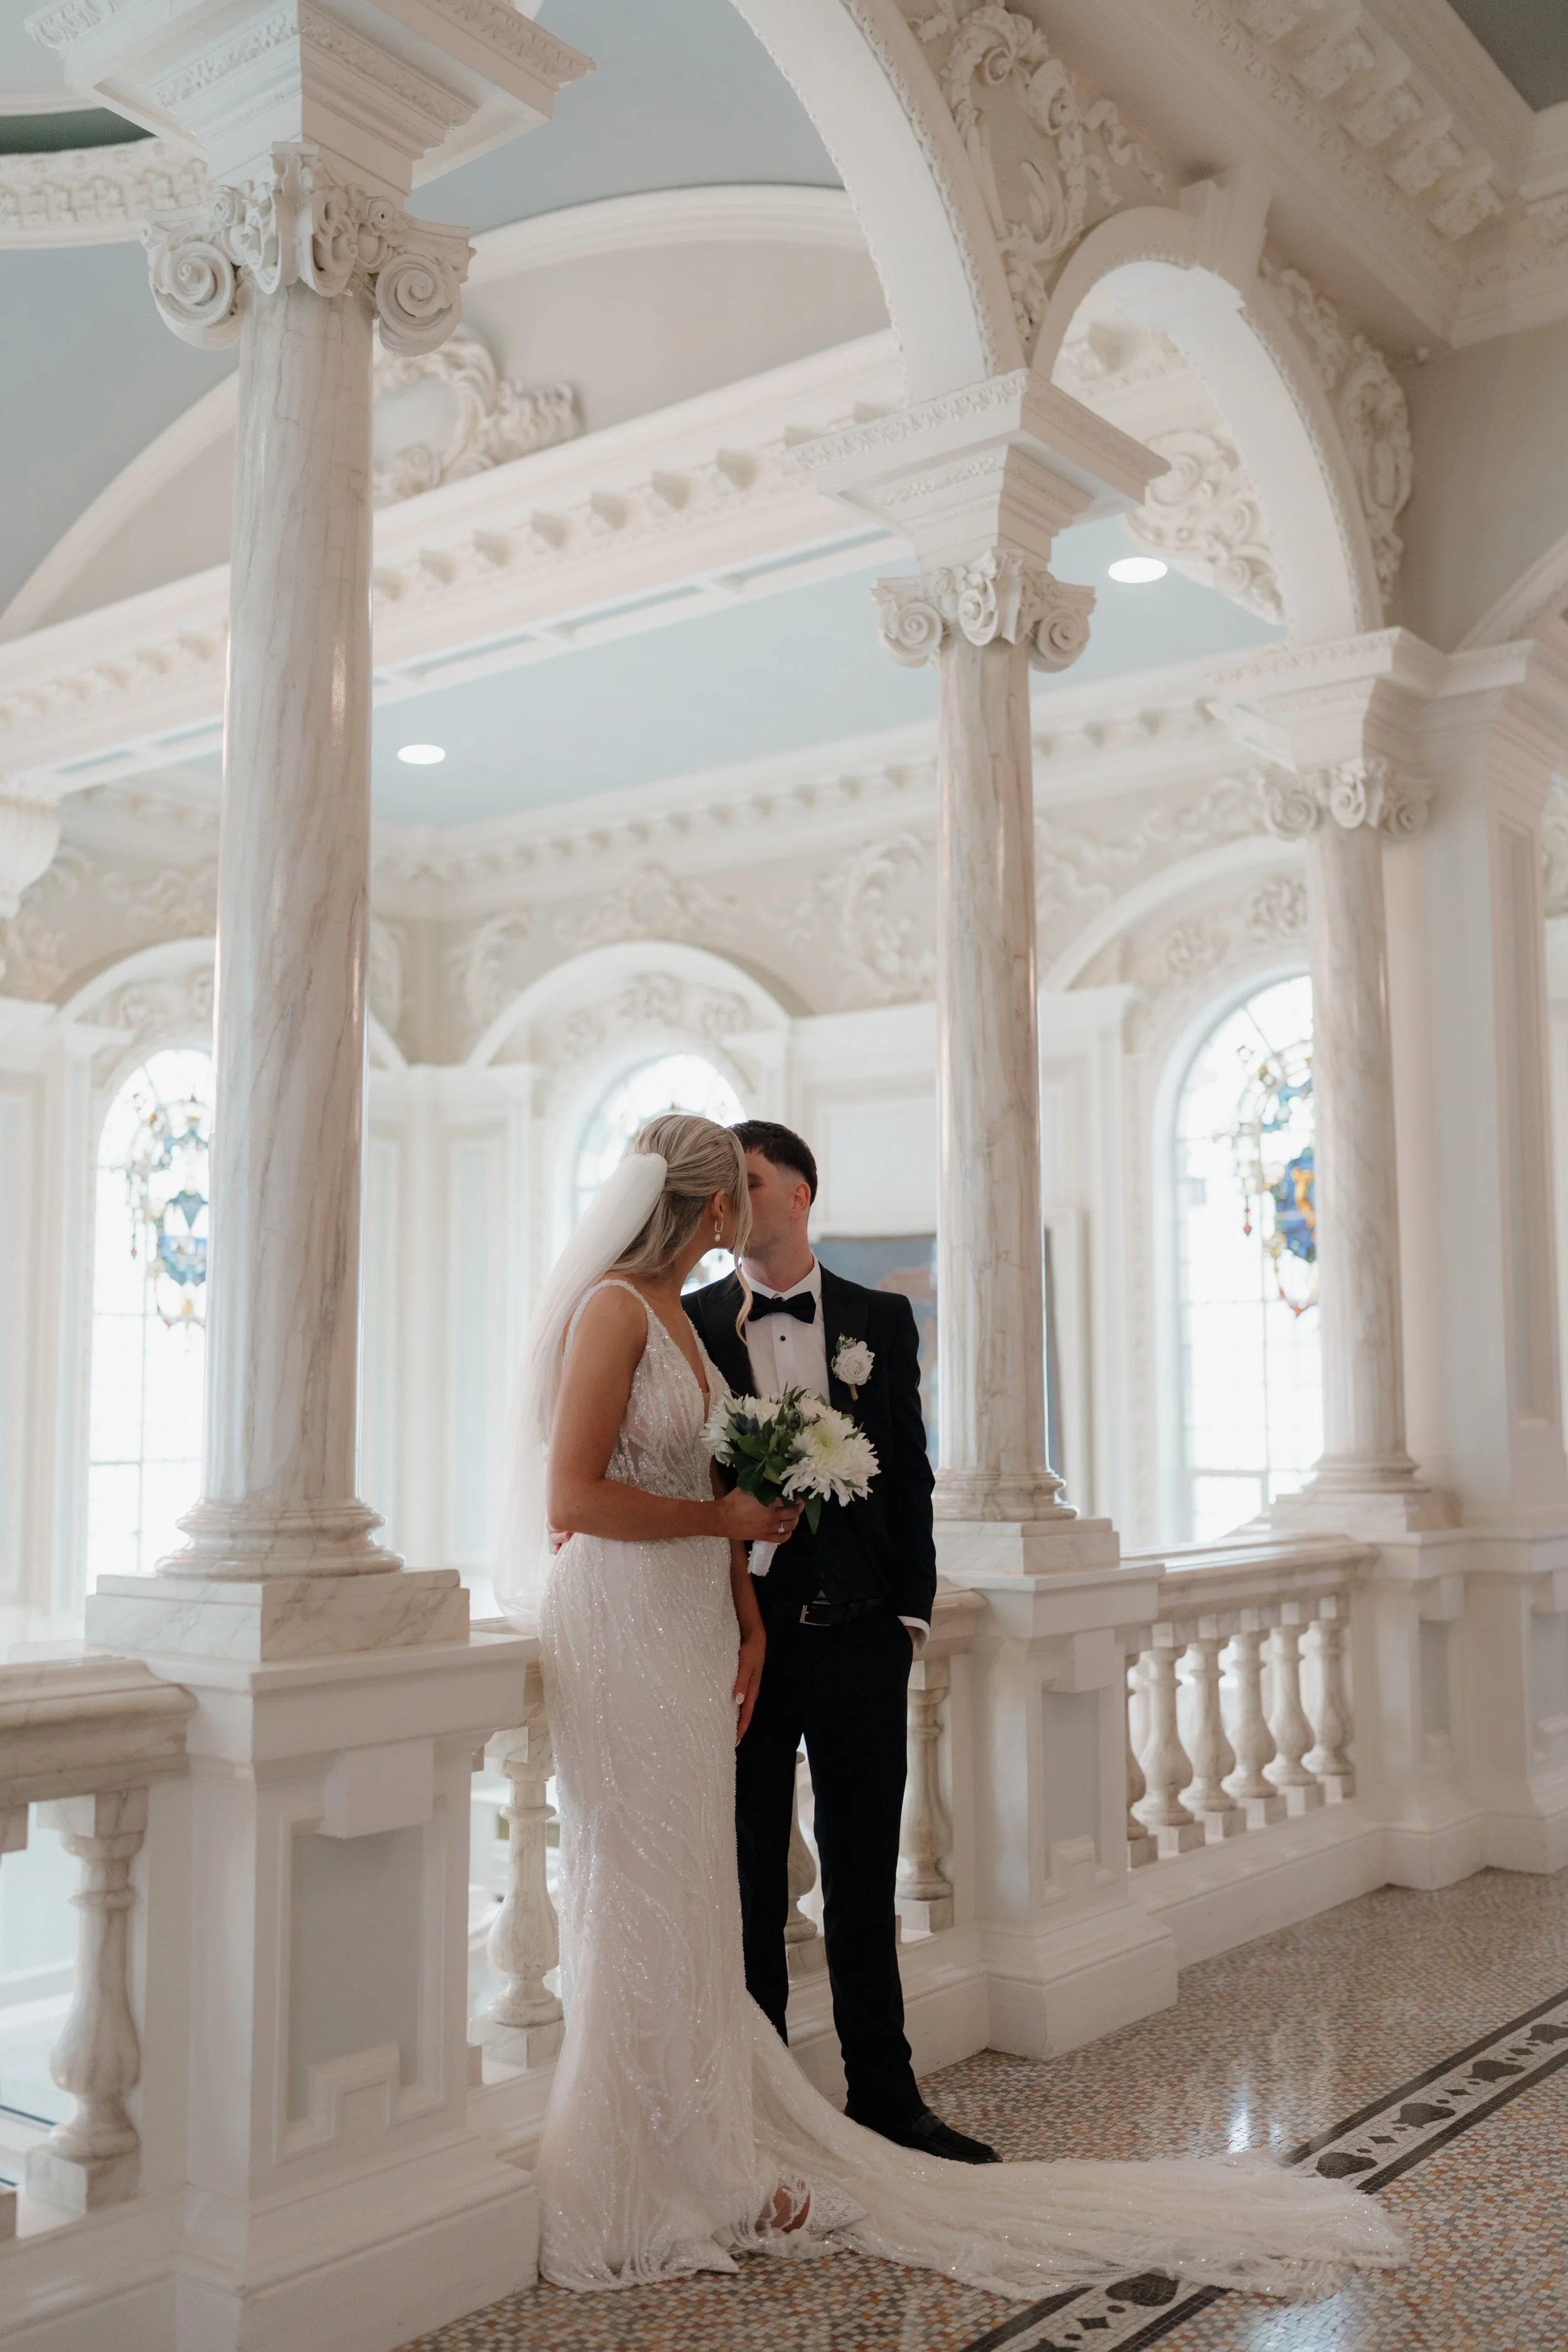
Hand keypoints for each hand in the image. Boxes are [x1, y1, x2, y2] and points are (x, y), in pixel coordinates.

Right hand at [716, 1488, 802, 1543]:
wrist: (722, 1518)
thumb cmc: (734, 1500)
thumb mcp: (749, 1487)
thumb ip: (762, 1485)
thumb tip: (772, 1481)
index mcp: (770, 1502)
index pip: (790, 1499)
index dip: (795, 1496)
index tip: (796, 1493)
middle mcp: (773, 1516)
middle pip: (793, 1513)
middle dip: (798, 1507)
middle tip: (798, 1503)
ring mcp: (769, 1528)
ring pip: (790, 1526)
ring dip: (795, 1520)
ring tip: (794, 1516)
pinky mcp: (764, 1537)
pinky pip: (781, 1538)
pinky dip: (787, 1534)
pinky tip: (787, 1530)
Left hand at [734, 1623, 765, 1742]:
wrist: (754, 1635)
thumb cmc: (751, 1650)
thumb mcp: (746, 1664)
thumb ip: (742, 1681)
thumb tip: (738, 1701)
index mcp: (752, 1690)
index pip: (746, 1715)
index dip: (741, 1729)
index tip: (734, 1742)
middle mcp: (749, 1691)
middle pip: (743, 1714)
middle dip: (736, 1727)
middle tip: (725, 1740)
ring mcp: (745, 1685)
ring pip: (739, 1706)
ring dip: (733, 1717)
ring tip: (722, 1727)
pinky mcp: (740, 1679)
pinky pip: (735, 1696)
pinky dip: (730, 1705)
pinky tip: (721, 1706)